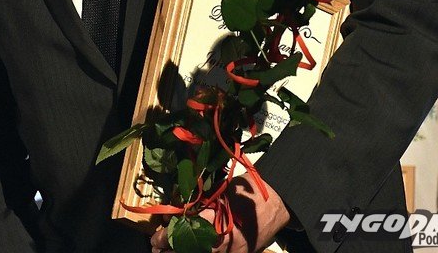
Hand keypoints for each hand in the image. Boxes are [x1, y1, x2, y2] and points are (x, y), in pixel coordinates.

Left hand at [149, 175, 289, 252]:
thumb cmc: (249, 191)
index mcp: (219, 224)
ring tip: (169, 250)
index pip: (186, 235)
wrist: (280, 200)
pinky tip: (193, 248)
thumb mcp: (222, 193)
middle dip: (174, 249)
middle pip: (193, 251)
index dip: (169, 238)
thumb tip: (179, 212)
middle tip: (158, 246)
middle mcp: (226, 243)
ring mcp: (235, 252)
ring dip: (186, 252)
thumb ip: (201, 205)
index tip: (156, 238)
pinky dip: (203, 251)